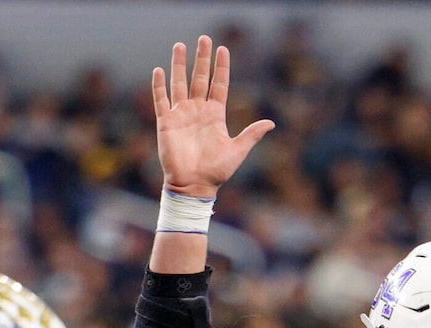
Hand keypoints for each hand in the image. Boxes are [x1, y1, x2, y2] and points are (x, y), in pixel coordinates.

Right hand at [152, 37, 274, 197]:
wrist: (194, 186)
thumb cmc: (216, 172)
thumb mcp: (237, 151)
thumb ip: (251, 134)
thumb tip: (272, 123)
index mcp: (215, 115)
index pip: (219, 84)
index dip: (221, 67)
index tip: (223, 49)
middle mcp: (198, 110)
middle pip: (199, 78)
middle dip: (201, 58)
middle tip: (204, 38)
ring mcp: (181, 115)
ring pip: (179, 83)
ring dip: (179, 65)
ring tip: (180, 46)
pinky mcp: (166, 122)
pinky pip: (161, 100)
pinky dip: (159, 86)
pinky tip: (159, 70)